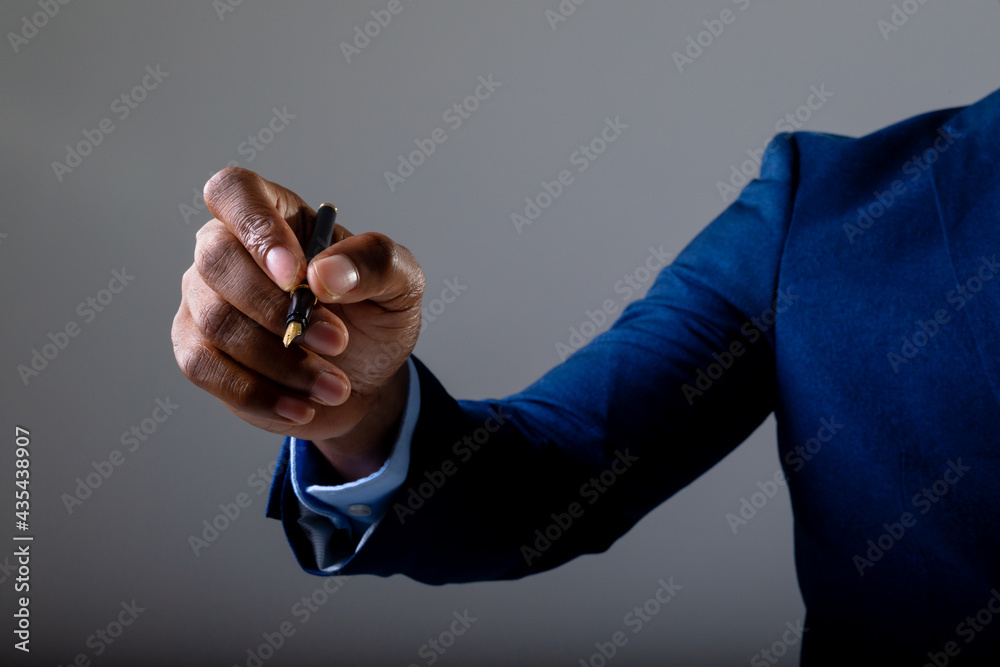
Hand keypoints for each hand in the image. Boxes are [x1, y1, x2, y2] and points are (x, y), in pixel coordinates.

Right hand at [171, 167, 424, 478]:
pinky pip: (207, 369)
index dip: (256, 227)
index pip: (233, 191)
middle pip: (216, 259)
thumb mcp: (402, 286)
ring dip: (283, 362)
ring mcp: (205, 301)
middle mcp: (228, 250)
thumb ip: (375, 263)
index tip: (296, 275)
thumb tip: (324, 271)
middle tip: (338, 341)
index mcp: (277, 215)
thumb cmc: (374, 317)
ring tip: (336, 385)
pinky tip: (303, 406)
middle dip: (278, 309)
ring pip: (216, 323)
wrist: (365, 381)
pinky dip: (259, 394)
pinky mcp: (199, 351)